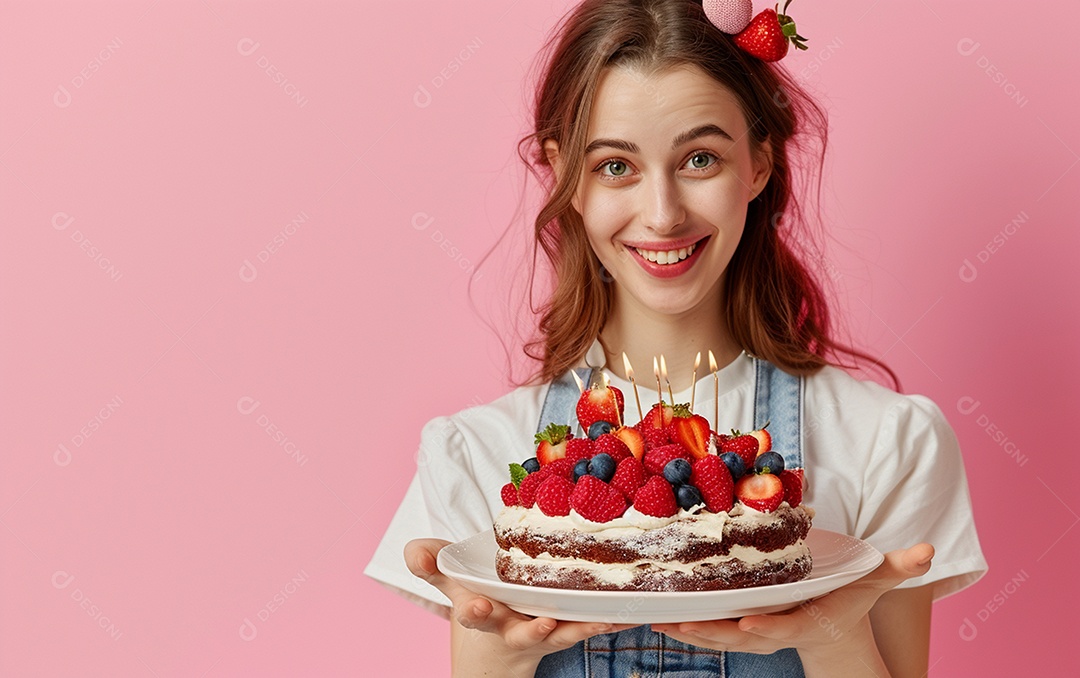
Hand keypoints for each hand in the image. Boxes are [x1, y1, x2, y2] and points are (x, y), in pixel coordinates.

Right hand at [405, 539, 638, 672]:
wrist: (498, 642)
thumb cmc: (478, 599)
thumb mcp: (451, 581)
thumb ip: (430, 563)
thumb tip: (413, 549)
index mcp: (483, 614)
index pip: (474, 613)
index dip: (474, 608)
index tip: (476, 604)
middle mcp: (514, 628)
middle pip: (520, 634)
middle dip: (530, 630)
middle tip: (542, 623)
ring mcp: (543, 633)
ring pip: (562, 635)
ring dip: (580, 630)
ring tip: (598, 622)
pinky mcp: (567, 631)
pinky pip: (586, 628)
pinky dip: (603, 622)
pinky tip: (623, 614)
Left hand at [651, 543, 933, 660]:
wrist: (829, 627)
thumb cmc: (846, 600)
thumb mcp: (871, 582)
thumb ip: (897, 568)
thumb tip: (930, 551)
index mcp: (803, 621)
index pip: (785, 627)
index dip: (768, 627)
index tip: (749, 624)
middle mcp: (773, 631)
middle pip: (739, 637)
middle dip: (711, 633)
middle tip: (682, 623)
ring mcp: (753, 633)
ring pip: (716, 637)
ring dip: (688, 630)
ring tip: (658, 619)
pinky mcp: (736, 628)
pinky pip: (707, 629)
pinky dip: (683, 625)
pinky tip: (656, 615)